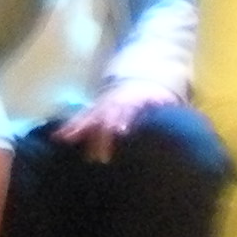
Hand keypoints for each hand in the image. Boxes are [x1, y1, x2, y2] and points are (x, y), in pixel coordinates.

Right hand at [54, 81, 173, 157]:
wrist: (141, 79)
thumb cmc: (157, 98)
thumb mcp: (167, 102)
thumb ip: (168, 113)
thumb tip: (179, 124)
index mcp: (135, 99)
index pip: (129, 109)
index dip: (124, 119)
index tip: (121, 132)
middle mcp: (115, 101)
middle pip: (106, 116)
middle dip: (101, 135)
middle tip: (98, 158)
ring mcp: (103, 105)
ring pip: (90, 116)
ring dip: (79, 130)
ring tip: (66, 141)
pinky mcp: (93, 111)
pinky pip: (80, 119)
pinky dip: (69, 128)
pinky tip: (57, 138)